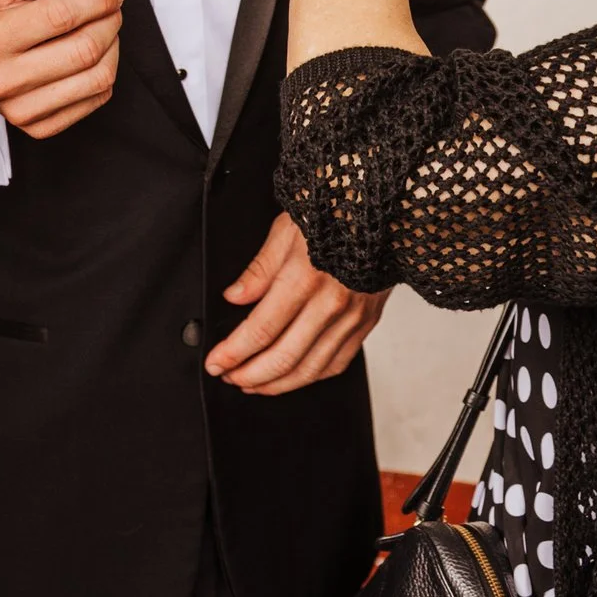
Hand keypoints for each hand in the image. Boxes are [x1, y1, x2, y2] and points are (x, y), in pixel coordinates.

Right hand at [0, 0, 125, 138]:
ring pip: (98, 77)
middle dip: (110, 20)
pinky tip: (91, 56)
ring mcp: (20, 109)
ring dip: (113, 45)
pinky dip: (105, 70)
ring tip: (102, 28)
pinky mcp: (39, 127)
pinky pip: (97, 98)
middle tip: (111, 6)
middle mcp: (2, 79)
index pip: (60, 16)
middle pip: (84, 49)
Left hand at [206, 213, 388, 393]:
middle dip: (249, 375)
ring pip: (310, 369)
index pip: (261, 330)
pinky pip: (336, 364)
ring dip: (276, 383)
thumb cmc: (332, 213)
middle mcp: (331, 304)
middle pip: (284, 358)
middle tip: (227, 376)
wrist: (381, 212)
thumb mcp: (286, 230)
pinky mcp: (366, 324)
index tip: (214, 363)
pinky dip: (309, 377)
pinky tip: (290, 377)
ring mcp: (352, 318)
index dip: (233, 353)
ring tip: (252, 384)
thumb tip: (234, 297)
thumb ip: (259, 270)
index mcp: (305, 278)